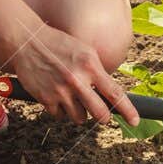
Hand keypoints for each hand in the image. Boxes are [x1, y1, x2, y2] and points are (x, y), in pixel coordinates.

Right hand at [9, 25, 139, 126]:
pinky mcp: (46, 99)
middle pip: (100, 113)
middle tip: (103, 115)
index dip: (127, 110)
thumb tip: (110, 93)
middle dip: (103, 117)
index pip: (114, 93)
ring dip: (80, 113)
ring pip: (80, 118)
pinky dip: (61, 110)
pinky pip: (60, 116)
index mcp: (90, 66)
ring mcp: (61, 91)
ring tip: (74, 98)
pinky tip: (57, 96)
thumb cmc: (59, 45)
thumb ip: (97, 71)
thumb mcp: (84, 51)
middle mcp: (77, 80)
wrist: (28, 42)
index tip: (134, 121)